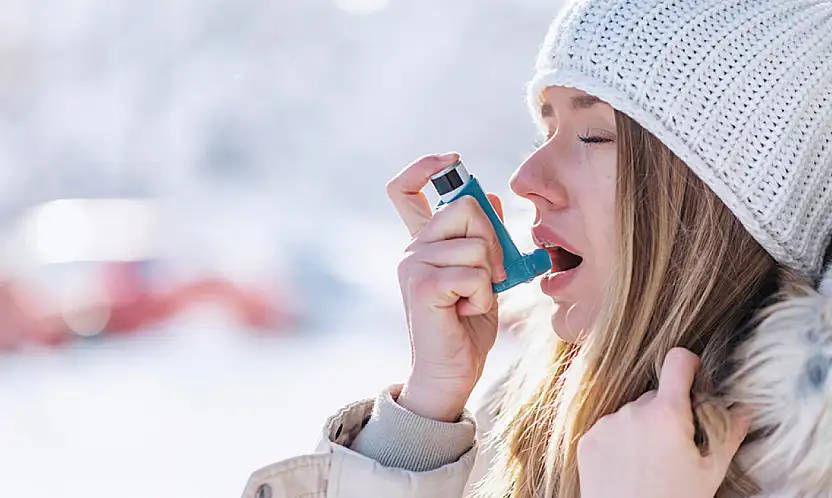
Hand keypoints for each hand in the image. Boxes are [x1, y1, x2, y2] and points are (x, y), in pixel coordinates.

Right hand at [387, 153, 505, 421]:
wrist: (451, 373)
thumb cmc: (467, 325)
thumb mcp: (483, 274)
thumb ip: (483, 237)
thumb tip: (491, 195)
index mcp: (423, 242)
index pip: (404, 188)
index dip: (425, 166)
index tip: (452, 160)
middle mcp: (412, 249)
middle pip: (463, 205)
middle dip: (493, 236)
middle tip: (493, 272)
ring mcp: (413, 265)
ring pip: (477, 243)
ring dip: (490, 276)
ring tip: (473, 300)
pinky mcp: (422, 286)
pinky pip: (474, 272)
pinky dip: (483, 295)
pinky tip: (466, 311)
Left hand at [577, 348, 749, 497]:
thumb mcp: (710, 472)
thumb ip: (728, 433)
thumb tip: (745, 409)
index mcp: (667, 414)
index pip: (677, 361)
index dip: (689, 364)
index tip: (693, 375)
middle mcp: (632, 411)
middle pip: (656, 397)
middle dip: (667, 414)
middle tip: (676, 447)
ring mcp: (606, 424)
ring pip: (631, 414)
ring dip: (642, 428)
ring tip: (650, 463)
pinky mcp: (588, 440)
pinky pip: (609, 429)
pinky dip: (619, 441)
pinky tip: (628, 467)